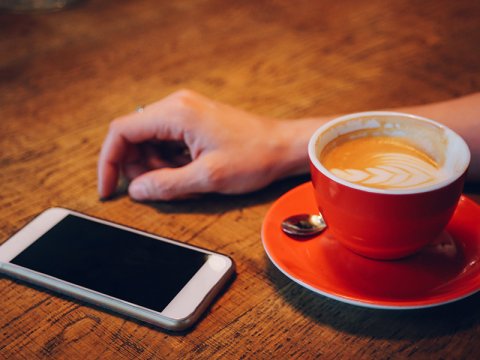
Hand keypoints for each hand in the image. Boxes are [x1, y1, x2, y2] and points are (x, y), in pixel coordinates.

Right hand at [98, 90, 299, 199]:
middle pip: (133, 136)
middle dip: (136, 166)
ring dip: (154, 165)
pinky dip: (168, 160)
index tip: (109, 188)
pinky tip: (188, 173)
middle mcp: (177, 106)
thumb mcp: (208, 177)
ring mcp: (186, 111)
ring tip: (180, 181)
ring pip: (149, 140)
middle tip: (155, 188)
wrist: (283, 146)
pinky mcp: (194, 121)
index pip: (121, 132)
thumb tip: (137, 191)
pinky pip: (167, 141)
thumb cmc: (254, 156)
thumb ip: (167, 185)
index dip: (109, 162)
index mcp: (176, 113)